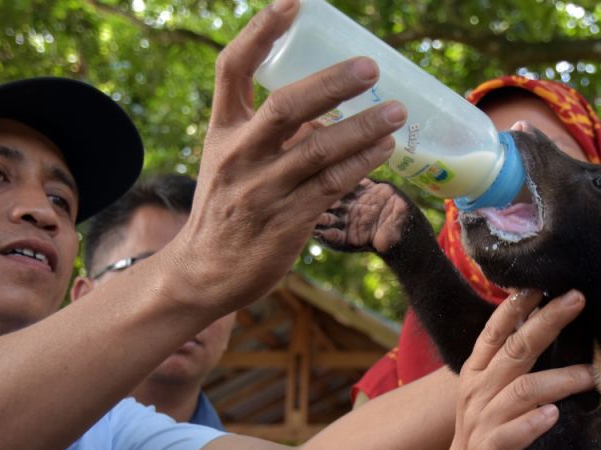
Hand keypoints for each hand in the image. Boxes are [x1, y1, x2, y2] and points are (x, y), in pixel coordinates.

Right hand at [167, 0, 406, 312]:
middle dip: (331, 83)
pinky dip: (361, 164)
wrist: (203, 271)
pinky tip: (384, 150)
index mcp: (222, 130)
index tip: (293, 2)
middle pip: (286, 106)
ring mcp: (263, 189)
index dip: (262, 31)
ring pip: (319, 149)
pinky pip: (331, 186)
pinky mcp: (286, 221)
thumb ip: (274, 134)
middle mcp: (239, 155)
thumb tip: (329, 108)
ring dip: (363, 128)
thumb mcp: (233, 161)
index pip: (232, 68)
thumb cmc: (228, 209)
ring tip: (397, 111)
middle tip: (370, 67)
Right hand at [413, 289, 594, 449]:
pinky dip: (533, 424)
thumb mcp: (490, 393)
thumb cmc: (487, 432)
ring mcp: (482, 421)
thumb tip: (543, 324)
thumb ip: (512, 365)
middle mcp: (478, 390)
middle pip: (515, 349)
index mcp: (478, 372)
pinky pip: (511, 435)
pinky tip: (554, 416)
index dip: (517, 305)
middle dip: (547, 321)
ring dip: (558, 379)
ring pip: (522, 391)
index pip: (497, 331)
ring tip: (588, 375)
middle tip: (578, 299)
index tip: (542, 282)